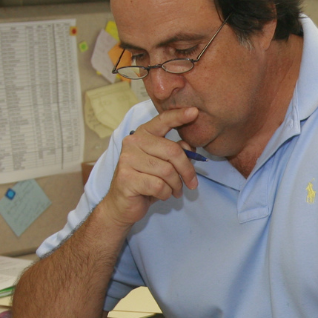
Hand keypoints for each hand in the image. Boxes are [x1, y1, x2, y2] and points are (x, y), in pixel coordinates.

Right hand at [100, 107, 200, 228]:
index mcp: (143, 134)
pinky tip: (162, 195)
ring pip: (167, 171)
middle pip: (172, 151)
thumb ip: (176, 152)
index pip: (162, 121)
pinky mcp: (126, 178)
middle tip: (192, 183)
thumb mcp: (163, 165)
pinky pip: (159, 186)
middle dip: (187, 170)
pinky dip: (166, 194)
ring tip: (174, 191)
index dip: (179, 116)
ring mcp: (127, 159)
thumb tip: (189, 146)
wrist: (122, 205)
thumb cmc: (146, 182)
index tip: (195, 112)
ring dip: (176, 185)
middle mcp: (133, 142)